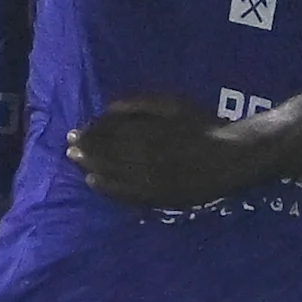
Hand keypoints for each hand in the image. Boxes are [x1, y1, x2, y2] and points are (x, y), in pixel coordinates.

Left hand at [66, 93, 262, 208]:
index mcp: (149, 132)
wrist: (231, 157)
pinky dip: (107, 188)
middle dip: (87, 148)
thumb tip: (108, 109)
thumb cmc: (202, 126)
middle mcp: (146, 157)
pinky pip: (127, 193)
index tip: (77, 130)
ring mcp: (151, 179)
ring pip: (113, 172)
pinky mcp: (158, 197)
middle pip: (108, 152)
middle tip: (70, 145)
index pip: (111, 132)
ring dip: (92, 165)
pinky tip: (93, 182)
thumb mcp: (172, 104)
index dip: (92, 132)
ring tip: (75, 161)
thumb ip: (139, 104)